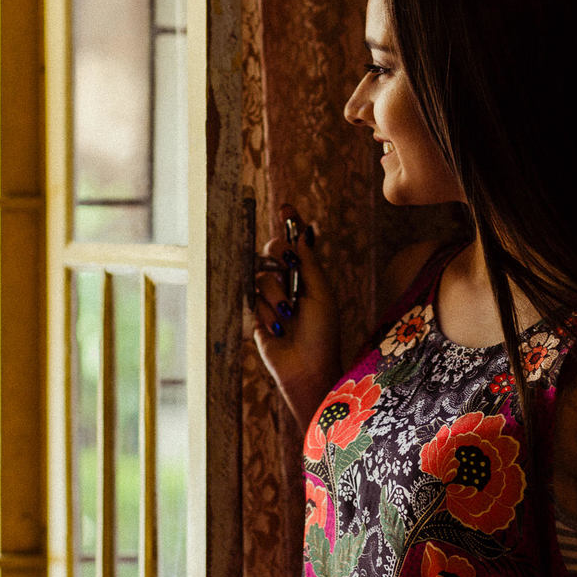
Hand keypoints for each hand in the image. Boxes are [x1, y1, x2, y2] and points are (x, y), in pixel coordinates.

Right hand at [251, 206, 342, 431]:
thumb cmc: (322, 334)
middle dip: (277, 255)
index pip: (296, 245)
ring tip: (288, 317)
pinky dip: (267, 313)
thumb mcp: (321, 294)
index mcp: (307, 277)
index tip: (287, 207)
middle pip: (272, 253)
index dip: (290, 226)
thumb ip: (309, 263)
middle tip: (286, 264)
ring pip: (262, 278)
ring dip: (277, 296)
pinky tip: (278, 328)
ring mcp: (270, 300)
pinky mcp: (256, 315)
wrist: (307, 368)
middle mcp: (288, 284)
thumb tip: (304, 232)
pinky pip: (253, 300)